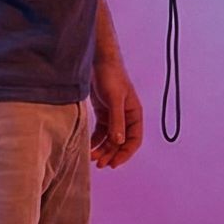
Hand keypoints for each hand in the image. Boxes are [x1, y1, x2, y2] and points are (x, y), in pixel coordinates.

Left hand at [91, 50, 142, 167]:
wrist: (97, 59)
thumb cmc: (111, 75)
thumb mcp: (114, 99)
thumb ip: (116, 121)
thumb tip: (118, 142)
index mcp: (134, 114)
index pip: (134, 140)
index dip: (125, 153)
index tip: (113, 164)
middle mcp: (125, 117)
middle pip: (120, 142)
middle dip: (111, 154)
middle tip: (99, 164)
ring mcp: (113, 115)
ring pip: (110, 139)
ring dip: (102, 149)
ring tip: (92, 157)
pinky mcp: (102, 112)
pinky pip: (101, 131)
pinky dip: (95, 140)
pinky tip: (88, 147)